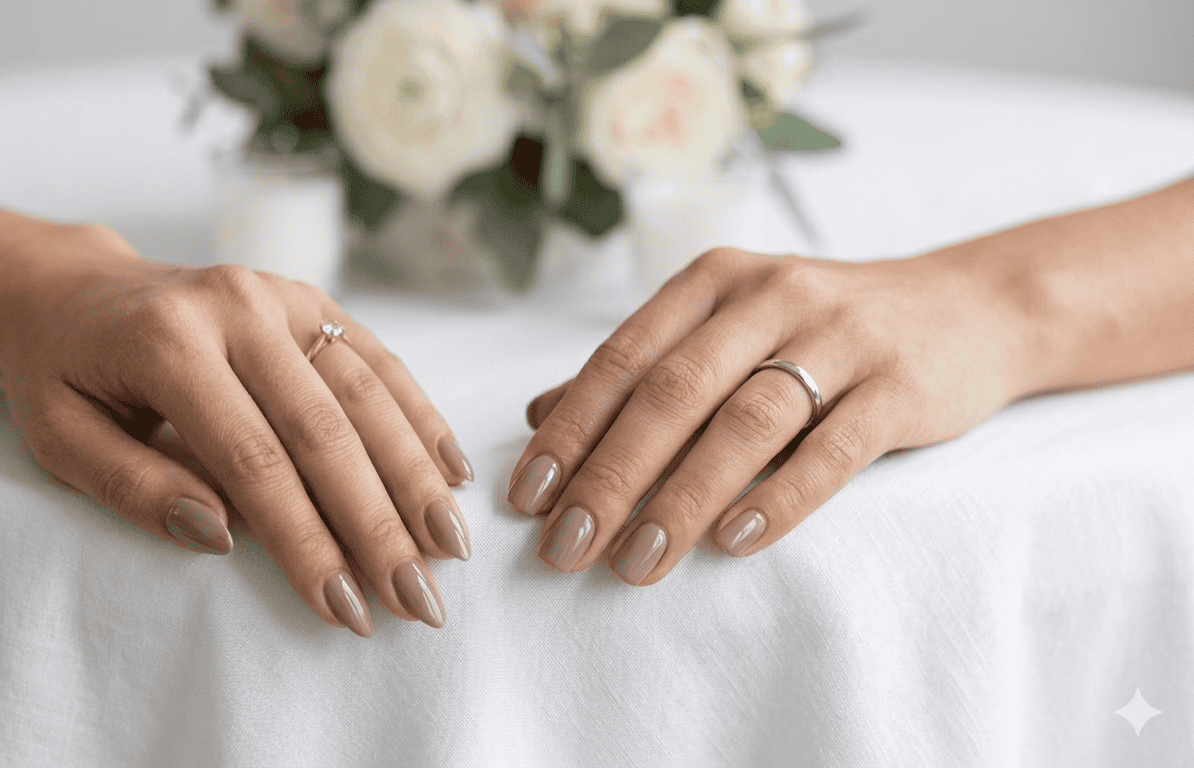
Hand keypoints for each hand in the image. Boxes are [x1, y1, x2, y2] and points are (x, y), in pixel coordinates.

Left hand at [0, 225, 473, 634]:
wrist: (73, 291)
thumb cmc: (62, 376)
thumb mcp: (62, 438)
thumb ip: (134, 486)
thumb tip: (222, 534)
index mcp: (167, 343)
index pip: (253, 460)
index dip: (305, 540)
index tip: (346, 609)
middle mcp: (235, 307)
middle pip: (325, 429)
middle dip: (378, 522)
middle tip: (419, 598)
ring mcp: (280, 296)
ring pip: (365, 392)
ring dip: (415, 475)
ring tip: (450, 547)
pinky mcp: (309, 299)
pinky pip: (377, 359)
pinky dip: (419, 416)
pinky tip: (452, 471)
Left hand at [511, 247, 1028, 583]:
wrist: (967, 308)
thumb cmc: (821, 329)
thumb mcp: (727, 328)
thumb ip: (640, 367)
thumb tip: (538, 414)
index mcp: (713, 281)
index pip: (622, 358)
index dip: (569, 431)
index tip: (527, 498)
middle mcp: (768, 296)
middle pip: (672, 393)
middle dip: (610, 475)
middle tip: (567, 548)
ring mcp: (839, 337)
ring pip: (745, 421)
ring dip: (682, 498)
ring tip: (637, 563)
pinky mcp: (898, 385)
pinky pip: (832, 446)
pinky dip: (781, 496)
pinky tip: (735, 540)